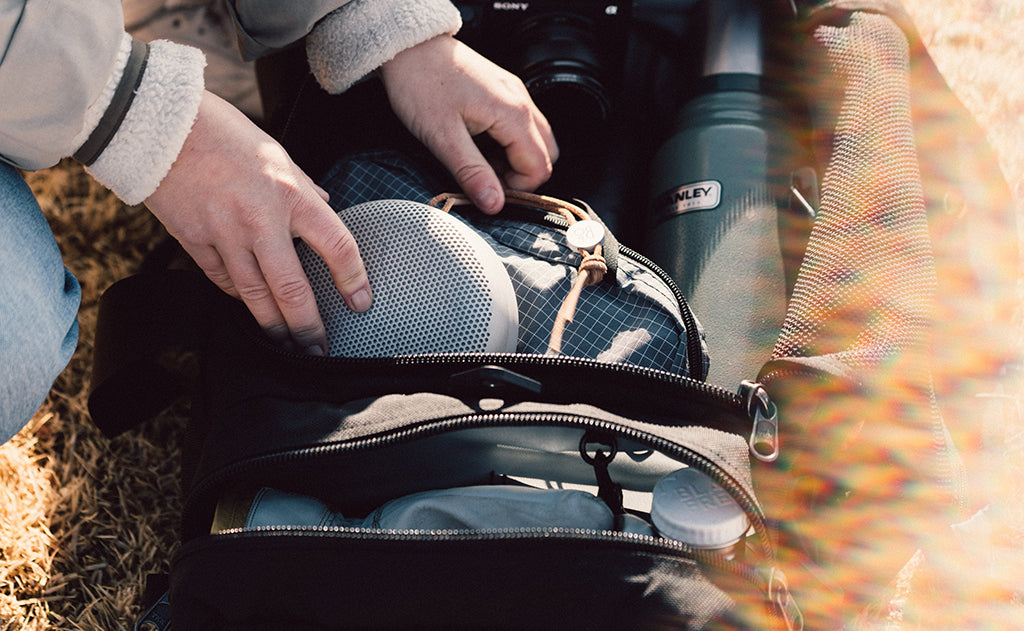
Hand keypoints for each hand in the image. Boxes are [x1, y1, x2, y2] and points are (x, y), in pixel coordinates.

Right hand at [144, 91, 371, 353]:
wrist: (158, 124)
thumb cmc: (222, 132)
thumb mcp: (277, 153)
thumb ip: (304, 186)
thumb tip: (326, 203)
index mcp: (290, 193)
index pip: (336, 246)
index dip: (353, 280)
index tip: (360, 303)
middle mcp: (259, 220)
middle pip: (291, 289)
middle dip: (308, 327)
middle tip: (318, 351)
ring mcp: (223, 234)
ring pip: (254, 295)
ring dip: (272, 326)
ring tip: (286, 345)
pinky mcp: (193, 241)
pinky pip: (222, 281)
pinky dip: (238, 296)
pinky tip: (249, 307)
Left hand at [379, 34, 558, 213]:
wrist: (408, 47)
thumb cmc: (420, 83)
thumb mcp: (442, 137)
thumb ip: (472, 173)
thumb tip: (494, 204)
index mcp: (513, 113)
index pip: (539, 168)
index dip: (517, 189)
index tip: (489, 191)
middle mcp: (521, 101)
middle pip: (546, 155)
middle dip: (521, 176)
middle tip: (486, 179)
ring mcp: (513, 93)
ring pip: (535, 140)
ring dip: (514, 159)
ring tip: (480, 162)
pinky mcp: (502, 91)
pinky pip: (520, 125)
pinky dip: (507, 143)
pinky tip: (479, 144)